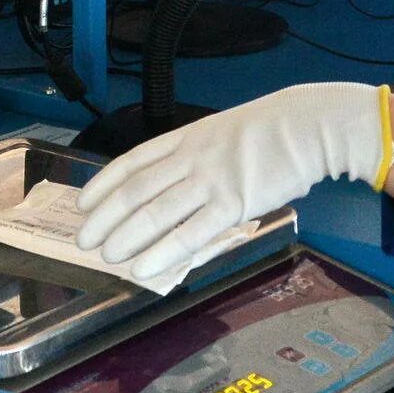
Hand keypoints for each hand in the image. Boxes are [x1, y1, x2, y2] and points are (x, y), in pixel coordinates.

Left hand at [74, 82, 388, 283]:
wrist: (309, 126)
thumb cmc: (272, 130)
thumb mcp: (222, 132)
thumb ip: (196, 157)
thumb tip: (175, 188)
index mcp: (186, 138)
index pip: (133, 163)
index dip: (104, 184)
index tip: (84, 203)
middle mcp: (191, 159)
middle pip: (136, 190)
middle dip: (106, 217)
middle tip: (85, 239)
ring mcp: (211, 181)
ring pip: (157, 213)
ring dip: (127, 237)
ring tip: (108, 256)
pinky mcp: (234, 205)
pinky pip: (191, 233)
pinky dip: (164, 252)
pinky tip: (145, 267)